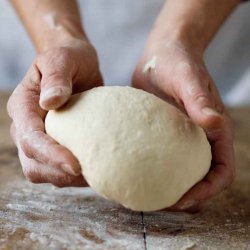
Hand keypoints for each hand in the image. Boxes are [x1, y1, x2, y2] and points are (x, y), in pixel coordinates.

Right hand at [7, 39, 102, 186]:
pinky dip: (75, 175)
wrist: (77, 65)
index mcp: (23, 107)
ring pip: (44, 171)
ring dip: (67, 179)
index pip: (30, 139)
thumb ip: (56, 78)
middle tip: (89, 175)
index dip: (50, 155)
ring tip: (94, 175)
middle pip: (33, 163)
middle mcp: (27, 127)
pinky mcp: (57, 144)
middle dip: (58, 173)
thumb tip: (50, 103)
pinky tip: (94, 170)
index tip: (75, 165)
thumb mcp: (62, 60)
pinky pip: (59, 168)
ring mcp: (42, 138)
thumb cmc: (69, 59)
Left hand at [133, 40, 234, 211]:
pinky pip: (161, 158)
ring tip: (147, 195)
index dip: (207, 191)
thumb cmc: (178, 62)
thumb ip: (200, 101)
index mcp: (213, 131)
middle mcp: (199, 138)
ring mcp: (180, 138)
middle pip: (201, 179)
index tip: (183, 200)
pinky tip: (135, 174)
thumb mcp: (188, 79)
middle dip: (188, 197)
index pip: (221, 171)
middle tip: (162, 204)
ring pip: (181, 172)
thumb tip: (216, 124)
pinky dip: (153, 171)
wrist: (161, 54)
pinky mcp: (163, 134)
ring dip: (170, 188)